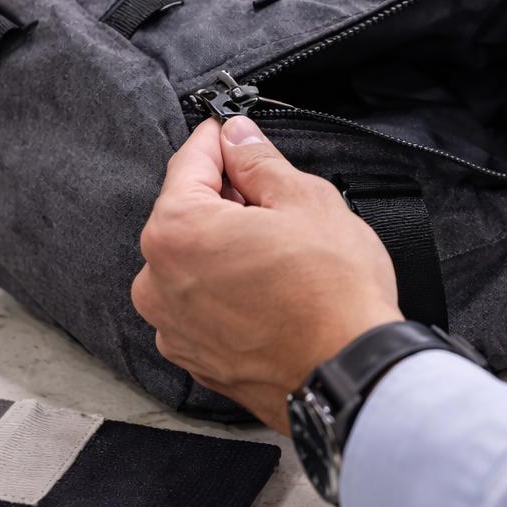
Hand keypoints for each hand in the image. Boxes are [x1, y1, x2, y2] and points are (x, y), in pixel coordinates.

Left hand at [130, 116, 403, 432]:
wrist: (349, 375)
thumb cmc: (332, 293)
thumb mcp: (306, 200)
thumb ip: (259, 162)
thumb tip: (238, 139)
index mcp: (176, 231)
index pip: (190, 162)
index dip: (219, 141)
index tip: (235, 132)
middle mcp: (158, 281)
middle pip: (187, 215)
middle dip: (227, 201)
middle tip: (276, 201)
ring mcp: (173, 327)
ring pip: (195, 264)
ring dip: (227, 249)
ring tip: (282, 255)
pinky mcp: (195, 359)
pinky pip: (203, 307)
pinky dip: (229, 293)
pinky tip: (272, 293)